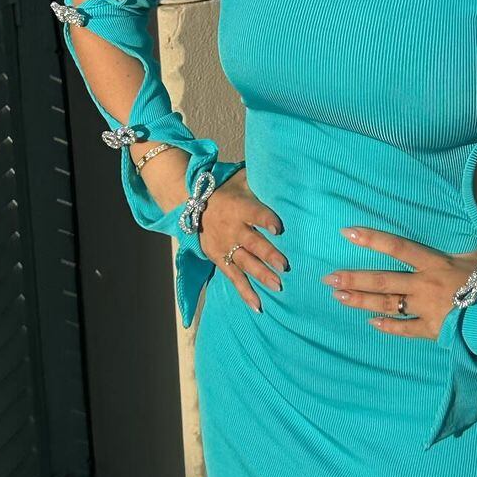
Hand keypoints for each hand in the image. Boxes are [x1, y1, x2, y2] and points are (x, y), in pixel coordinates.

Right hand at [197, 168, 288, 312]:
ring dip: (261, 275)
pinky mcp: (219, 259)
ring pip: (245, 263)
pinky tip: (258, 306)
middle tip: (284, 265)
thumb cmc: (224, 190)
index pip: (255, 213)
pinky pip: (234, 278)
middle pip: (252, 243)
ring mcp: (225, 246)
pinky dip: (245, 292)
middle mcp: (232, 229)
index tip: (279, 228)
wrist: (189, 203)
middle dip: (268, 254)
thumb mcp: (240, 179)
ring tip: (278, 286)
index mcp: (239, 207)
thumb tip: (286, 170)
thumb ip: (260, 178)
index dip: (266, 220)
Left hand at [324, 210, 476, 339]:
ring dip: (360, 300)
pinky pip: (405, 328)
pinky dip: (388, 326)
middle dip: (353, 278)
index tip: (347, 232)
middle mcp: (423, 284)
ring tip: (337, 297)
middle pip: (382, 280)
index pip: (396, 246)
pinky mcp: (431, 330)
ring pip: (386, 304)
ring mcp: (425, 308)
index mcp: (434, 263)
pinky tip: (370, 323)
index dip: (371, 238)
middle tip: (328, 278)